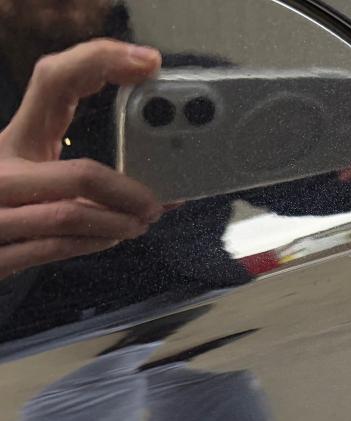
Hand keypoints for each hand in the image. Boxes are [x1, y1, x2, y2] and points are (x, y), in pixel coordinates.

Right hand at [0, 38, 163, 279]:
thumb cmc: (6, 201)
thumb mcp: (28, 169)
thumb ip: (75, 168)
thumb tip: (154, 181)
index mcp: (12, 140)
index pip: (53, 81)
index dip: (100, 62)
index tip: (148, 62)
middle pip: (81, 173)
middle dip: (129, 193)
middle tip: (155, 204)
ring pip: (71, 216)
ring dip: (119, 226)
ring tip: (139, 225)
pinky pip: (56, 248)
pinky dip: (93, 245)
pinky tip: (110, 239)